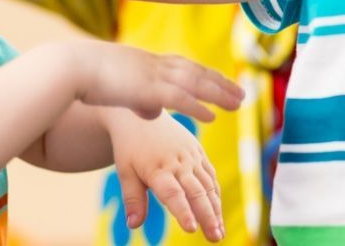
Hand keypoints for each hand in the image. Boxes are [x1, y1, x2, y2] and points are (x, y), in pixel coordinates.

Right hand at [68, 41, 243, 121]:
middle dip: (219, 82)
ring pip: (194, 83)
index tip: (219, 78)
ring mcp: (152, 75)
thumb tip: (153, 111)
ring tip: (238, 104)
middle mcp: (153, 64)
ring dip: (219, 94)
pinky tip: (212, 117)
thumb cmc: (84, 75)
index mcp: (145, 60)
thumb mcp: (116, 85)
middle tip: (241, 92)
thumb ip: (138, 98)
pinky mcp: (147, 90)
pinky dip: (199, 107)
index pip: (182, 64)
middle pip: (195, 71)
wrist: (70, 67)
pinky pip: (180, 99)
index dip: (203, 72)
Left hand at [106, 110, 223, 240]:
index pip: (172, 193)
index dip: (182, 211)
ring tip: (219, 232)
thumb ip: (132, 198)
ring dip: (216, 209)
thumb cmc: (130, 146)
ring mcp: (190, 156)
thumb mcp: (125, 170)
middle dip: (207, 216)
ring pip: (207, 185)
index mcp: (157, 168)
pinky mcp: (197, 151)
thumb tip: (132, 225)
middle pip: (195, 192)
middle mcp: (177, 162)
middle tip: (215, 238)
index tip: (191, 229)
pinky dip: (216, 194)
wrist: (140, 111)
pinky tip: (218, 212)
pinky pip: (210, 175)